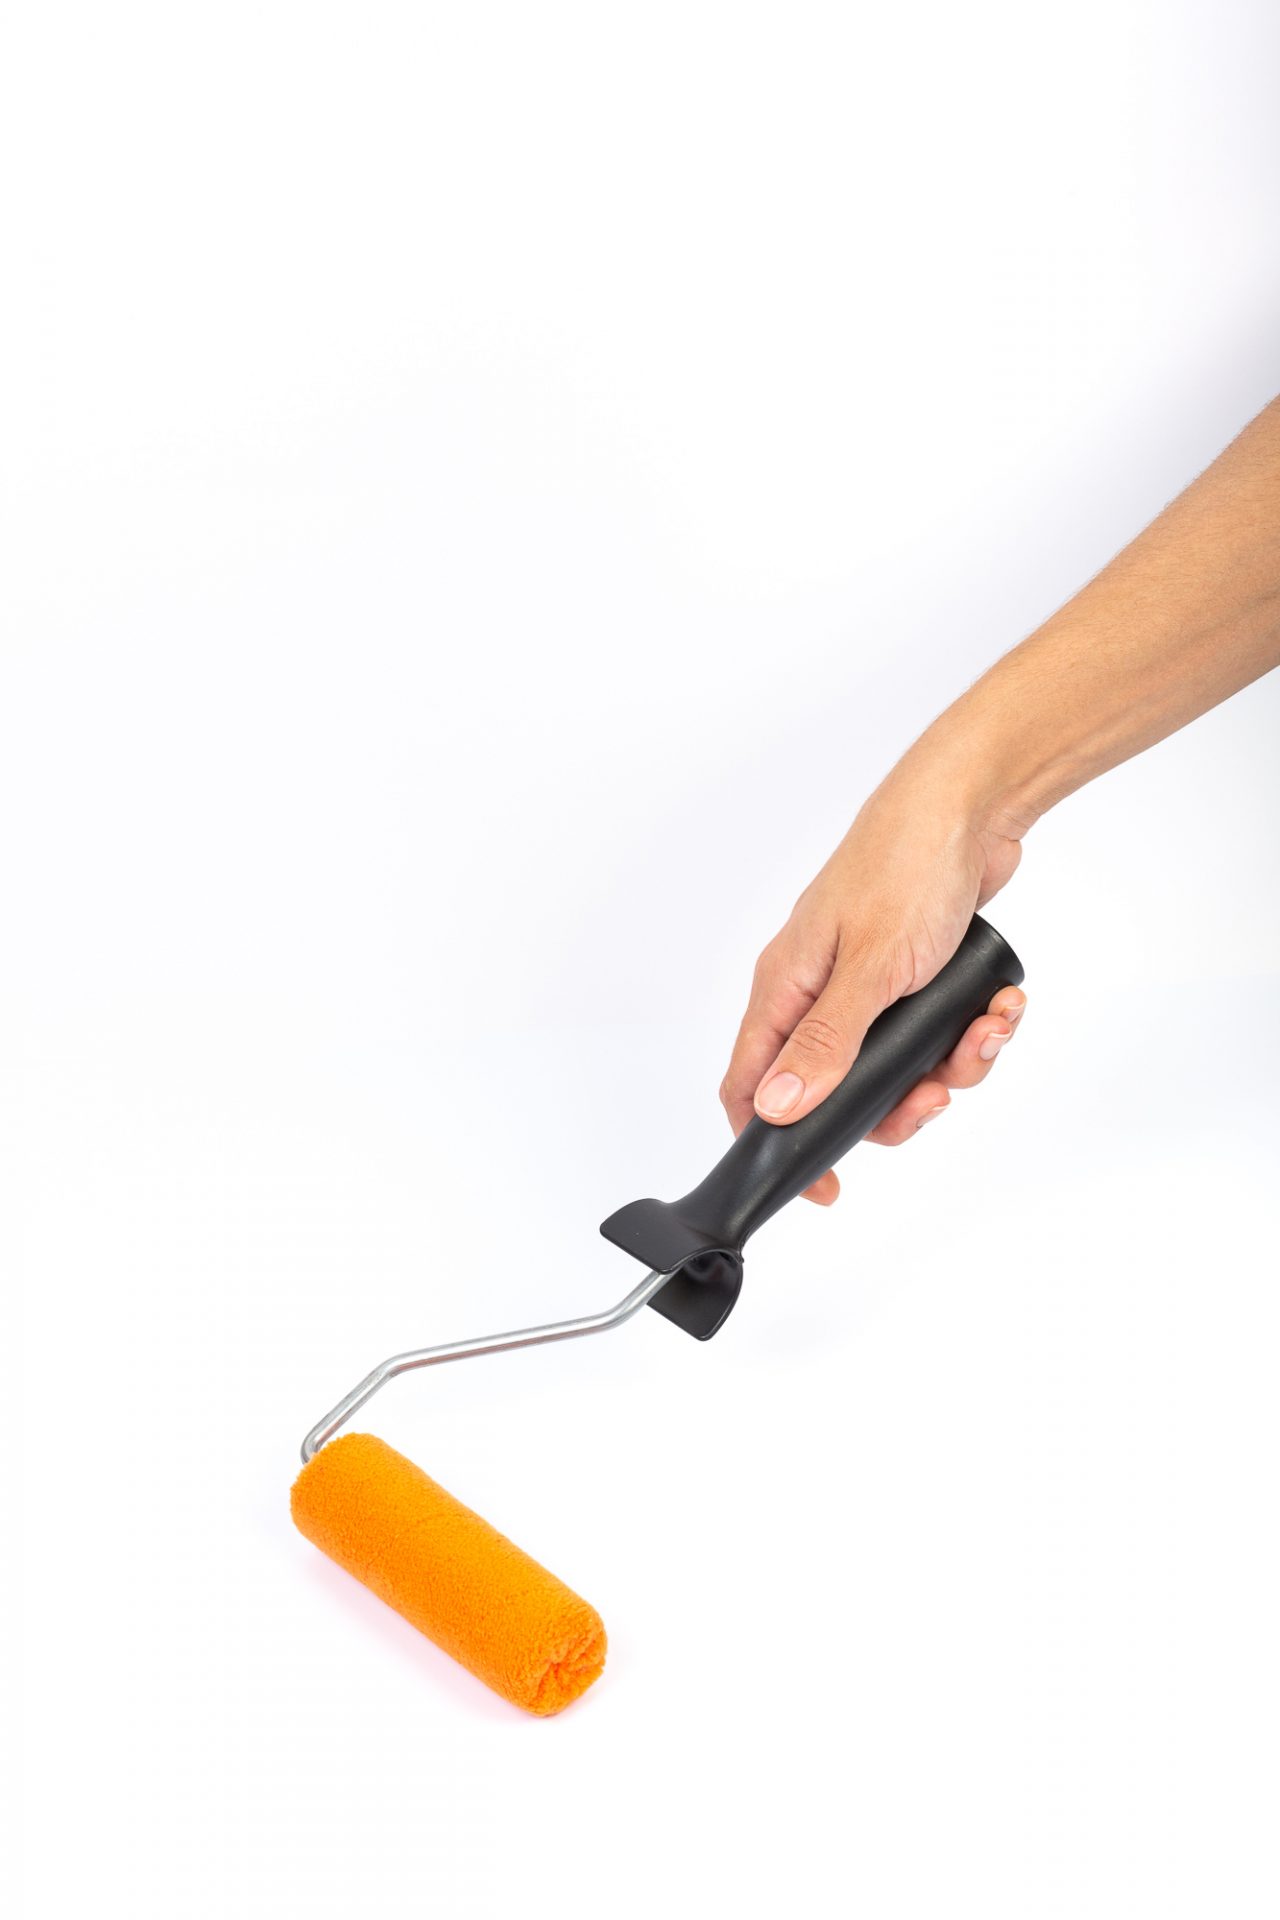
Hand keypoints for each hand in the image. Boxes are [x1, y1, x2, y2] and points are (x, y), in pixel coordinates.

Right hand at [719, 755, 1027, 1202]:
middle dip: (900, 1104)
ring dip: (951, 1064)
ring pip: (900, 1066)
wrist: (970, 804)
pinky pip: (938, 1034)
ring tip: (985, 1031)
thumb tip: (776, 1109)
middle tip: (937, 1096)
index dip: (775, 1142)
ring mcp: (868, 984)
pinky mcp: (916, 976)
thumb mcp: (869, 968)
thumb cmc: (905, 866)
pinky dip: (973, 1031)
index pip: (751, 1085)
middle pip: (839, 1089)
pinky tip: (998, 1005)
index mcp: (785, 987)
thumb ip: (825, 1044)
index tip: (824, 1184)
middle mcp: (818, 990)